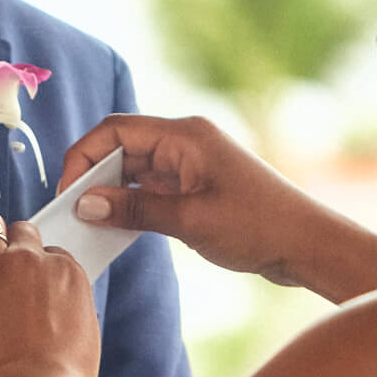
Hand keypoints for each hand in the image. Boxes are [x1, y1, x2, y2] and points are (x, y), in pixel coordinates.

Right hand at [55, 115, 376, 303]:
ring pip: (134, 171)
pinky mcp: (196, 188)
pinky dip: (131, 205)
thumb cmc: (259, 226)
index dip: (83, 157)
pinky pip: (151, 189)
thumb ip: (134, 210)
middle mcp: (185, 143)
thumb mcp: (190, 221)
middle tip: (72, 213)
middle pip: (121, 148)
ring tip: (90, 224)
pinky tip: (118, 228)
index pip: (115, 131)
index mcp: (185, 136)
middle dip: (93, 177)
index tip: (67, 193)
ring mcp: (191, 166)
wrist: (308, 246)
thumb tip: (85, 206)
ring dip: (111, 194)